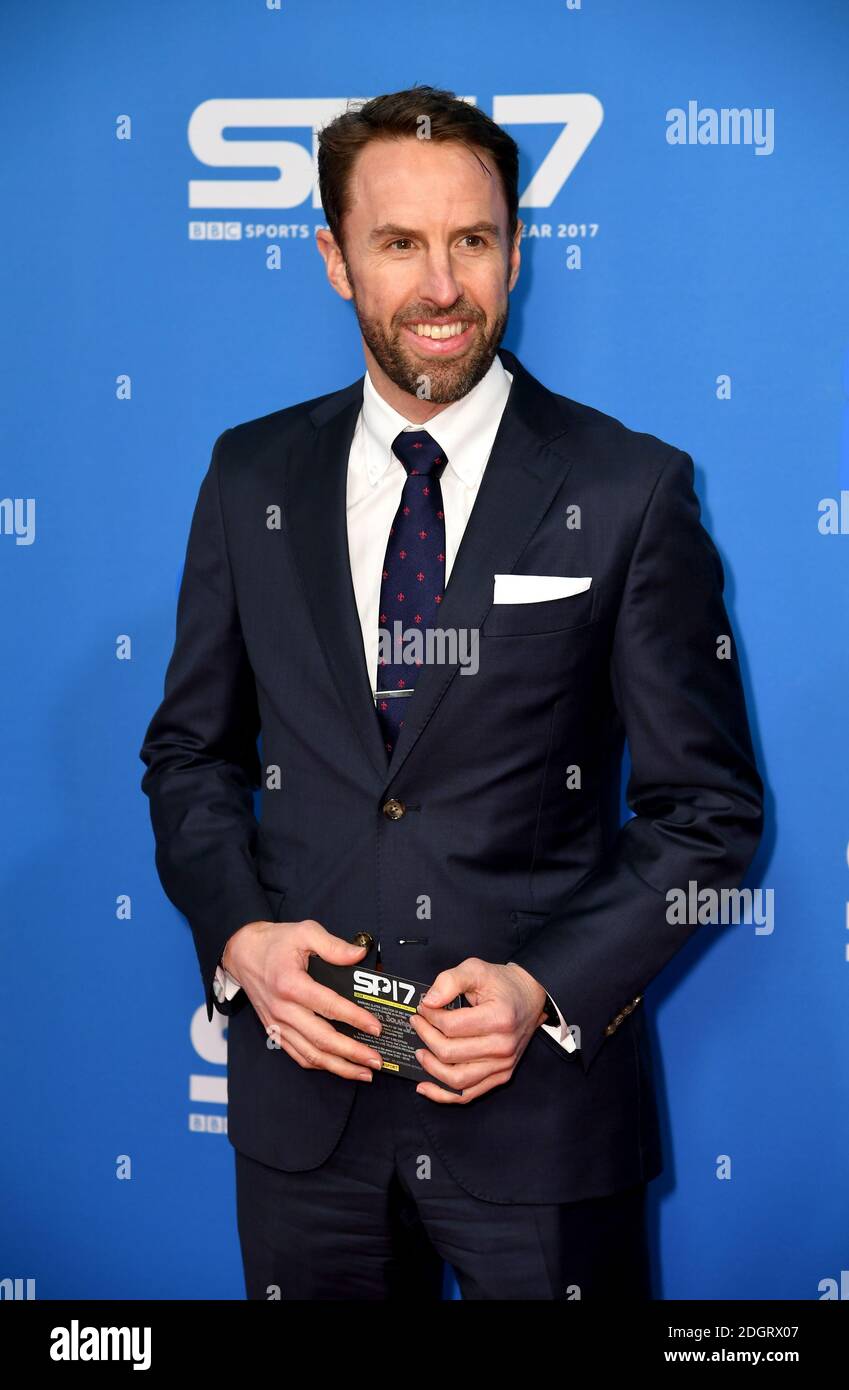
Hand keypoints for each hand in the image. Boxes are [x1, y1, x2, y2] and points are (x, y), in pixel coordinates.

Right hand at [222, 919, 384, 1081]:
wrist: (242, 953)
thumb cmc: (274, 942)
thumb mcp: (305, 931)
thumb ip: (333, 945)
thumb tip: (360, 954)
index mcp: (291, 984)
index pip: (329, 1006)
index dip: (355, 1019)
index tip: (376, 1028)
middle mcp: (283, 1009)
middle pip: (321, 1039)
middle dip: (352, 1053)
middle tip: (376, 1060)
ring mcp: (278, 1024)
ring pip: (310, 1054)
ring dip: (339, 1066)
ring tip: (363, 1072)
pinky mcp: (275, 1031)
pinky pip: (298, 1055)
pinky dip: (319, 1064)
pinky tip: (338, 1067)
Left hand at [409, 958, 547, 1104]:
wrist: (530, 996)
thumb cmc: (502, 984)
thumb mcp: (476, 969)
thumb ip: (450, 980)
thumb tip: (428, 1002)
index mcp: (499, 1018)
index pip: (451, 1026)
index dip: (429, 1017)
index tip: (422, 1008)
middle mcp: (503, 1046)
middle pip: (450, 1053)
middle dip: (426, 1037)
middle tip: (417, 1024)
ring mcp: (503, 1065)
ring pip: (457, 1080)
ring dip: (431, 1068)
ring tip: (419, 1052)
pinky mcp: (501, 1076)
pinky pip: (468, 1094)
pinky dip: (444, 1094)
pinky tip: (426, 1087)